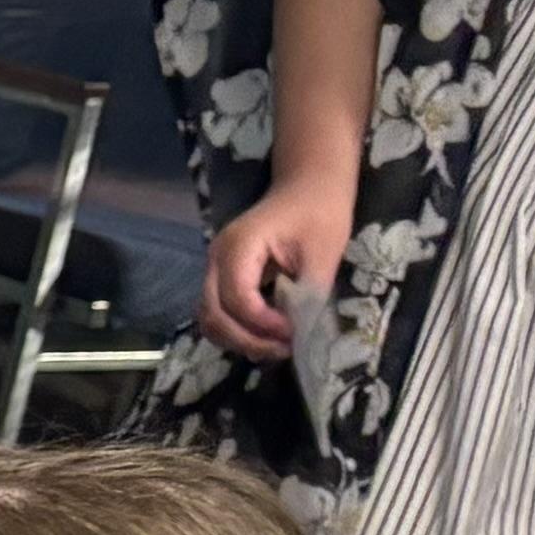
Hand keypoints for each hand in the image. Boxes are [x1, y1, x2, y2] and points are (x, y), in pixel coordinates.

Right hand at [198, 179, 354, 365]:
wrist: (309, 185)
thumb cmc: (320, 211)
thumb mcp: (324, 252)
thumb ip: (308, 295)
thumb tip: (301, 335)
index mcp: (239, 247)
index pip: (237, 299)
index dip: (263, 324)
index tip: (294, 333)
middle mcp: (216, 259)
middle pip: (213, 315)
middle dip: (246, 339)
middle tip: (283, 349)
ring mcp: (214, 268)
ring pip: (210, 319)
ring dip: (238, 340)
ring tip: (275, 346)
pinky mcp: (222, 277)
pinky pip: (218, 313)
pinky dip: (237, 331)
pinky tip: (266, 335)